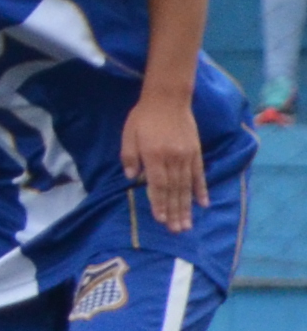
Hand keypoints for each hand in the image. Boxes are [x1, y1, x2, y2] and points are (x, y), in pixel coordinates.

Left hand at [125, 92, 205, 234]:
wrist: (168, 99)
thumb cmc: (143, 117)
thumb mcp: (128, 135)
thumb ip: (129, 158)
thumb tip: (132, 179)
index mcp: (154, 155)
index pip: (157, 185)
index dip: (159, 203)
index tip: (161, 220)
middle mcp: (173, 159)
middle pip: (174, 190)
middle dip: (175, 212)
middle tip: (176, 231)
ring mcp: (187, 156)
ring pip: (187, 186)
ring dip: (187, 206)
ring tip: (187, 224)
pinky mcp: (196, 152)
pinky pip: (199, 175)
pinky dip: (201, 190)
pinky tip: (203, 204)